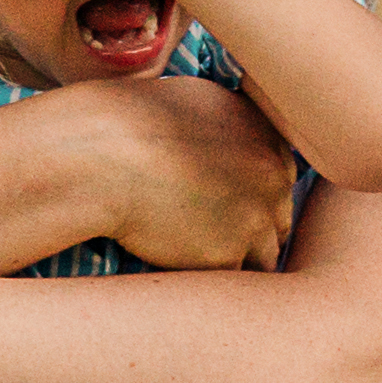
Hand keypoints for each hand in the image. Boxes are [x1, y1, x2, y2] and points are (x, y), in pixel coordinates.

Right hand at [77, 75, 306, 272]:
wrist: (104, 156)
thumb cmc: (126, 122)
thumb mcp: (189, 104)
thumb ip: (219, 129)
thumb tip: (215, 148)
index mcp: (263, 134)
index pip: (277, 177)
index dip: (253, 196)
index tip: (226, 206)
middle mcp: (271, 174)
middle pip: (278, 217)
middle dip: (252, 231)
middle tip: (212, 238)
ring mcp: (255, 216)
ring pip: (263, 254)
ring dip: (238, 260)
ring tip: (199, 262)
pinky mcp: (229, 254)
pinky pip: (231, 278)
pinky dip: (210, 277)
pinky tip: (184, 270)